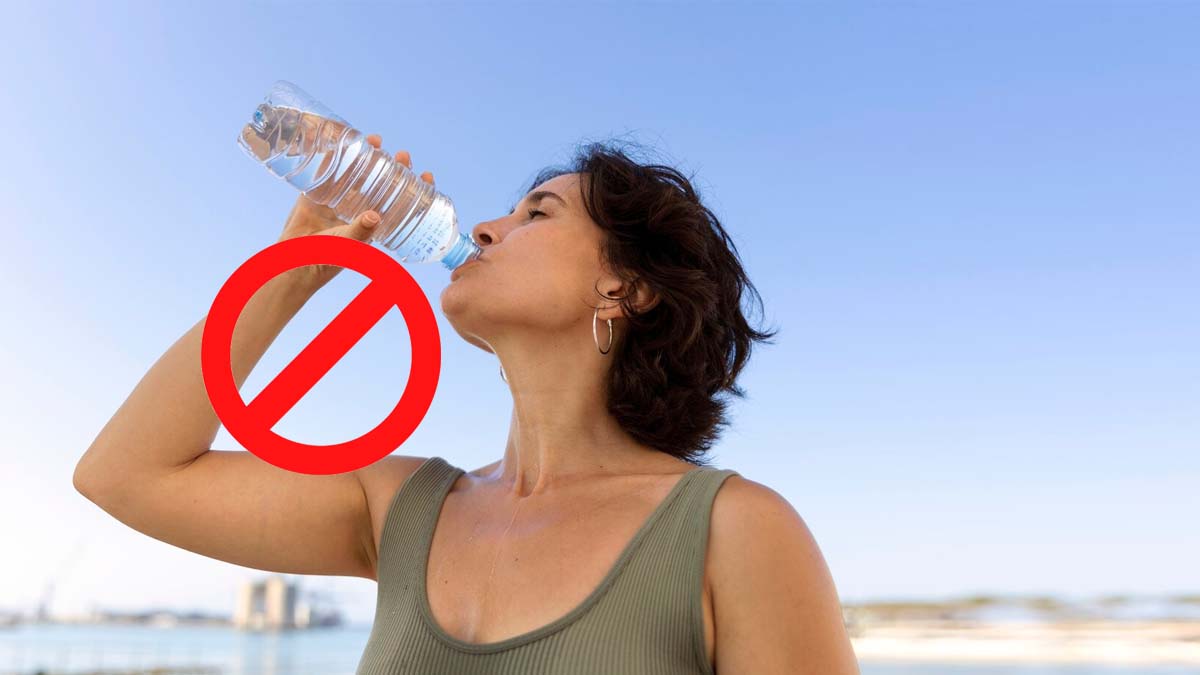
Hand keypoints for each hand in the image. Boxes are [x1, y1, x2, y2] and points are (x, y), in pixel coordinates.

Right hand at [276, 133, 435, 291]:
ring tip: (377, 141)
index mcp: (374, 221)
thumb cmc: (328, 258)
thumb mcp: (349, 244)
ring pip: (358, 171)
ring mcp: (338, 198)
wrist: (295, 260)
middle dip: (395, 166)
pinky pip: (327, 169)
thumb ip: (360, 231)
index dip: (414, 188)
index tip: (426, 176)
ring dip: (368, 155)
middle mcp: (358, 206)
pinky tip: (343, 141)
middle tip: (403, 155)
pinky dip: (334, 155)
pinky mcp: (317, 192)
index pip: (400, 201)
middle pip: (382, 181)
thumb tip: (375, 216)